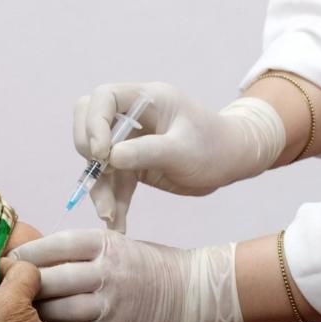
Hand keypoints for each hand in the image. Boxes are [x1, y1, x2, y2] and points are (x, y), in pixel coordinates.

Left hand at [9, 229, 243, 321]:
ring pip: (55, 310)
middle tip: (2, 287)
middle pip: (49, 280)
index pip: (54, 246)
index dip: (25, 254)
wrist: (186, 293)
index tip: (7, 259)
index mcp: (104, 244)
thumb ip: (78, 250)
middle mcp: (106, 273)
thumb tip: (30, 256)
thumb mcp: (114, 244)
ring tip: (18, 310)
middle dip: (21, 284)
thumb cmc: (143, 264)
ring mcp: (108, 305)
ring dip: (33, 311)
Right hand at [74, 82, 284, 231]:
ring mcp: (131, 140)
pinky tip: (117, 223)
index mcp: (146, 99)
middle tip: (98, 174)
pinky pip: (113, 180)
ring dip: (100, 187)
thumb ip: (147, 152)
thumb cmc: (216, 147)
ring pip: (98, 159)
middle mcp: (133, 116)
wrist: (233, 163)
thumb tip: (109, 157)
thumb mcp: (184, 151)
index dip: (94, 122)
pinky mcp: (133, 163)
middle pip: (89, 122)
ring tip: (108, 216)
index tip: (101, 153)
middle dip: (88, 151)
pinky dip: (112, 201)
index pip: (103, 98)